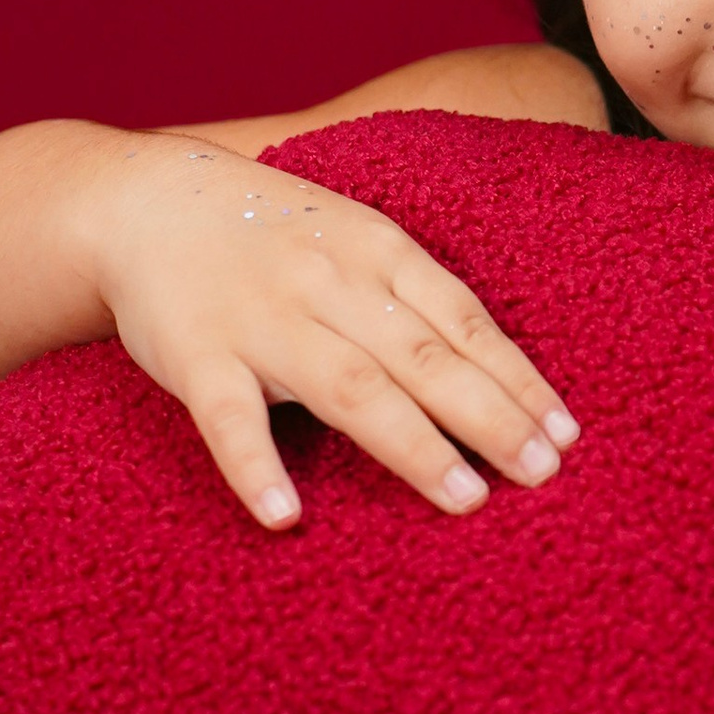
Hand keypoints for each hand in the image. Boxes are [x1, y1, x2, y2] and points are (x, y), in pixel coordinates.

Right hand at [83, 134, 579, 529]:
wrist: (147, 199)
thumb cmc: (273, 232)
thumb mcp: (353, 237)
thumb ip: (413, 296)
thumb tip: (502, 374)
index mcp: (376, 250)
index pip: (461, 319)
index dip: (516, 376)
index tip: (566, 432)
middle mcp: (328, 281)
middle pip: (422, 356)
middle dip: (489, 415)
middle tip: (542, 473)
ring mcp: (262, 318)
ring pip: (348, 385)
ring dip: (411, 445)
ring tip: (465, 499)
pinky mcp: (196, 355)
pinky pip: (228, 418)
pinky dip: (256, 466)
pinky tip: (286, 515)